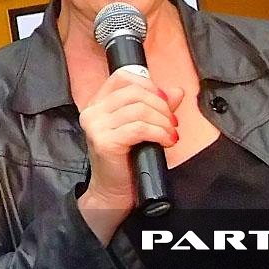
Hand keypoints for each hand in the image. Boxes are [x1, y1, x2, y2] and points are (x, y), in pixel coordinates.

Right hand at [77, 69, 182, 214]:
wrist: (113, 191)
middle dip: (161, 105)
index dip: (148, 84)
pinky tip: (166, 140)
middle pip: (134, 92)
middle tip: (172, 121)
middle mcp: (92, 112)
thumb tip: (175, 91)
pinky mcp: (105, 142)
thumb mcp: (141, 127)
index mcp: (98, 104)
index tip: (163, 99)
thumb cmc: (126, 160)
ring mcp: (96, 126)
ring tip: (170, 133)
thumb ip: (156, 106)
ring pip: (140, 109)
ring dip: (163, 121)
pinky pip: (140, 128)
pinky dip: (159, 132)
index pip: (122, 77)